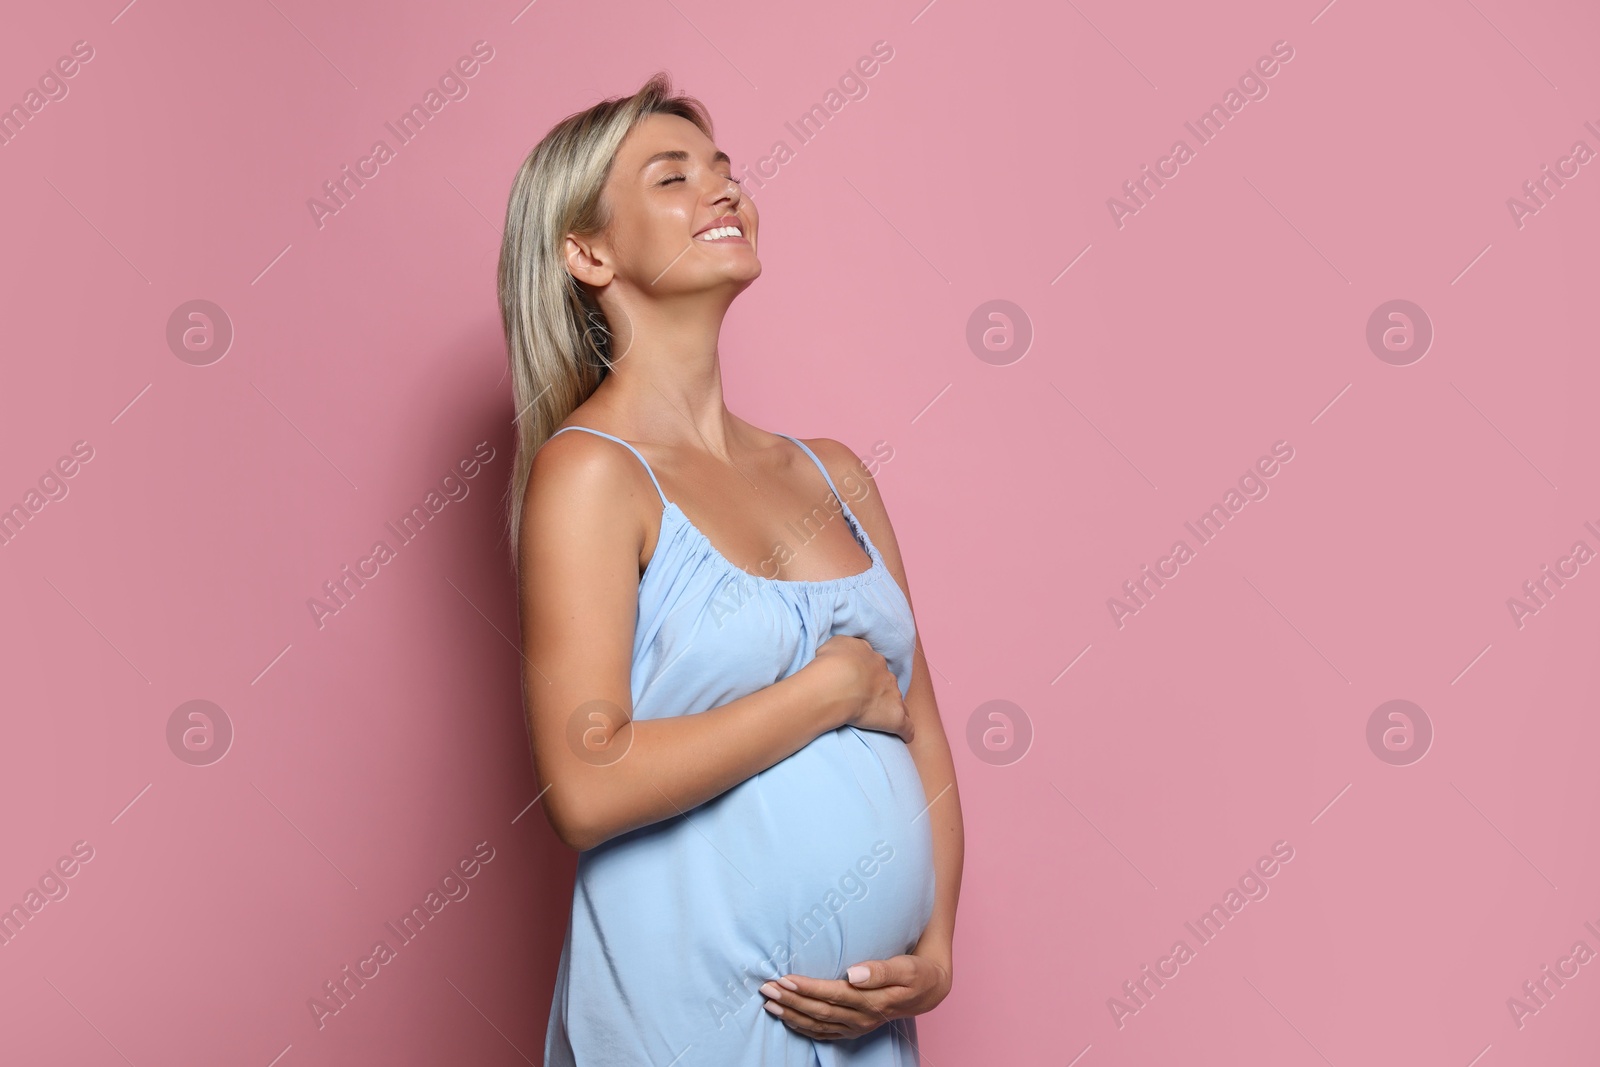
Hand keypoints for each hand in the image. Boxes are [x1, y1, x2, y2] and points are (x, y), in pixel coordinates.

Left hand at [757, 954, 951, 1040]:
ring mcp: (856, 1026)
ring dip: (791, 1014)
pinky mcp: (853, 1029)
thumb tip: (854, 973)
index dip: (807, 988)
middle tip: (766, 987)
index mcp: (871, 1002)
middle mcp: (861, 1018)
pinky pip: (824, 1032)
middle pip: (819, 1011)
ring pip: (817, 1024)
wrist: (927, 991)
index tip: (785, 978)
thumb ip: (880, 971)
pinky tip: (787, 1018)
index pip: (832, 995)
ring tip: (768, 1002)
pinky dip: (803, 1027)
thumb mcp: (905, 968)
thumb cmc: (915, 973)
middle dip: (790, 1000)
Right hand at [811, 635, 912, 742]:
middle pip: (888, 683)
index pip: (875, 665)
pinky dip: (905, 732)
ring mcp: (893, 696)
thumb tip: (842, 654)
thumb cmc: (832, 663)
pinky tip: (902, 737)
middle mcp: (885, 675)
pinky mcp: (895, 718)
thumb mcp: (835, 644)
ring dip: (892, 709)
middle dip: (881, 690)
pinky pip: (907, 727)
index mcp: (871, 658)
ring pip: (899, 703)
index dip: (868, 674)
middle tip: (865, 700)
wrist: (839, 681)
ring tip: (881, 719)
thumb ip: (844, 647)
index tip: (859, 681)